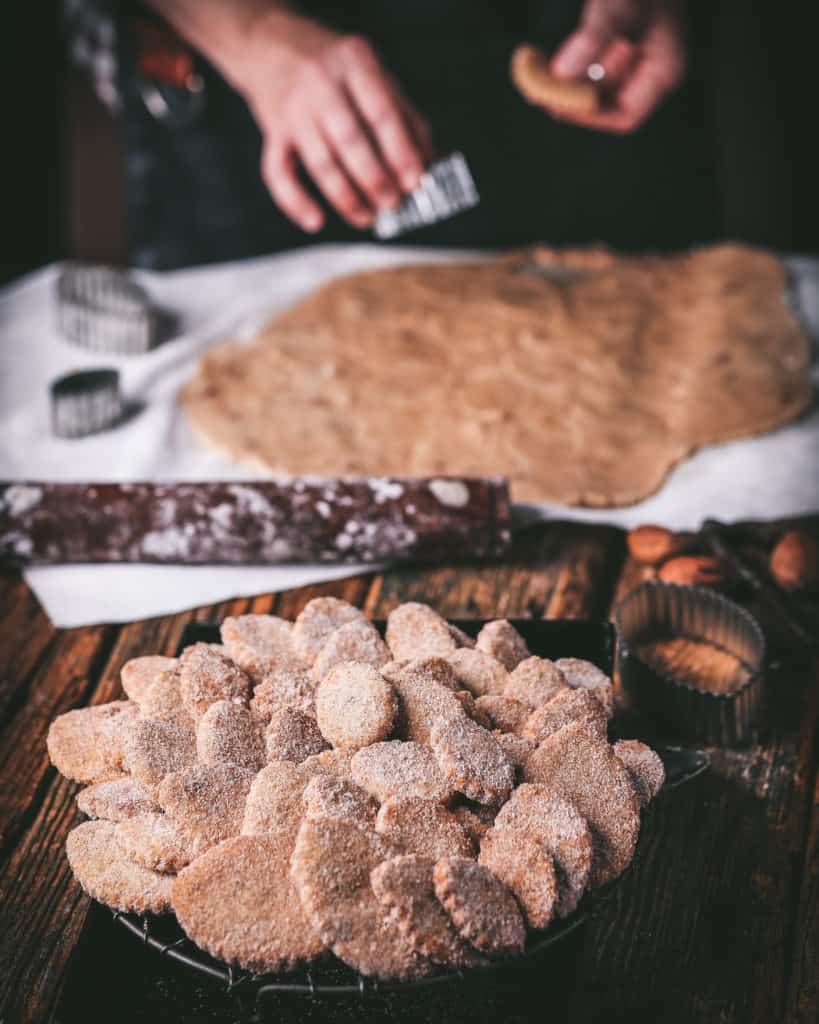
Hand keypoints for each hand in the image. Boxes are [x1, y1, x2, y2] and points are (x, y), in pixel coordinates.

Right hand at [236, 13, 432, 231]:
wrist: (270, 45)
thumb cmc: (335, 68)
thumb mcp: (373, 74)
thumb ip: (405, 116)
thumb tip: (428, 165)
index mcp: (354, 62)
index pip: (381, 113)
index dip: (401, 152)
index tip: (416, 182)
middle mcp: (321, 83)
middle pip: (351, 141)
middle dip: (376, 180)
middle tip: (393, 204)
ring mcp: (294, 108)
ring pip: (321, 163)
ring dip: (346, 198)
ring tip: (367, 217)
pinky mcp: (273, 131)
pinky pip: (278, 172)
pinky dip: (295, 202)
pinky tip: (316, 222)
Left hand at [549, 0, 685, 132]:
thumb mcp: (619, 4)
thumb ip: (593, 37)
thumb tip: (563, 74)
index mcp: (664, 69)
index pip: (626, 115)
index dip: (590, 114)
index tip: (558, 102)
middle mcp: (648, 69)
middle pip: (604, 102)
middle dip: (570, 95)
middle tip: (536, 85)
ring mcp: (631, 57)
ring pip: (591, 84)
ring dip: (563, 81)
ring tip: (534, 69)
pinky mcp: (613, 44)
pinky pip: (586, 66)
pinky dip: (564, 64)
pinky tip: (541, 58)